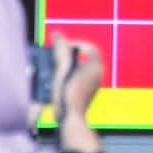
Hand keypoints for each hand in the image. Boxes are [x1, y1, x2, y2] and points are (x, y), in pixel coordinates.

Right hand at [49, 38, 104, 152]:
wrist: (71, 118)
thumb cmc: (67, 93)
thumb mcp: (61, 69)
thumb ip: (61, 50)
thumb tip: (57, 34)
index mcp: (95, 66)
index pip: (88, 47)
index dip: (74, 44)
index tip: (61, 49)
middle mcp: (98, 75)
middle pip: (85, 58)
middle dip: (69, 56)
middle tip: (56, 59)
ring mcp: (93, 85)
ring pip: (81, 69)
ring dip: (68, 67)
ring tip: (54, 70)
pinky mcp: (87, 94)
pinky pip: (79, 80)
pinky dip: (69, 77)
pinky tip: (58, 83)